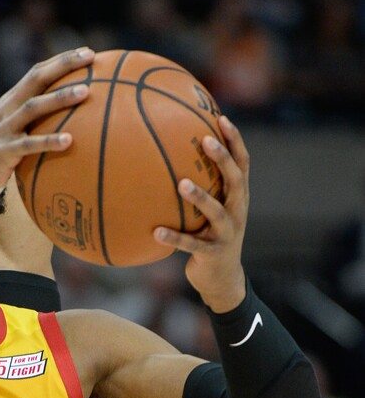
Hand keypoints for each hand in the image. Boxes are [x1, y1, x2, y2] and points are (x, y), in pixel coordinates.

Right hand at [0, 48, 93, 211]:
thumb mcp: (11, 135)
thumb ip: (32, 126)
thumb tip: (68, 126)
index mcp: (9, 102)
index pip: (36, 73)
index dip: (61, 60)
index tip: (88, 53)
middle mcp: (6, 110)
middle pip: (36, 79)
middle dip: (63, 65)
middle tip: (91, 57)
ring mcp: (2, 130)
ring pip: (33, 107)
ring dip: (60, 98)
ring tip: (86, 92)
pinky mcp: (1, 152)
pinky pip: (29, 145)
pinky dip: (49, 142)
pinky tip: (69, 141)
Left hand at [153, 115, 248, 312]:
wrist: (223, 279)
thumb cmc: (210, 237)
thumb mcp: (211, 211)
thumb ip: (201, 187)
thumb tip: (167, 157)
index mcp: (238, 197)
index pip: (242, 163)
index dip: (235, 140)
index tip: (221, 118)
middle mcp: (238, 211)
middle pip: (236, 180)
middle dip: (223, 159)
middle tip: (205, 141)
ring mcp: (227, 233)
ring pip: (216, 212)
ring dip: (200, 197)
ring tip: (180, 184)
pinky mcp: (212, 254)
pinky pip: (191, 244)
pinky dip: (174, 238)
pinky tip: (155, 232)